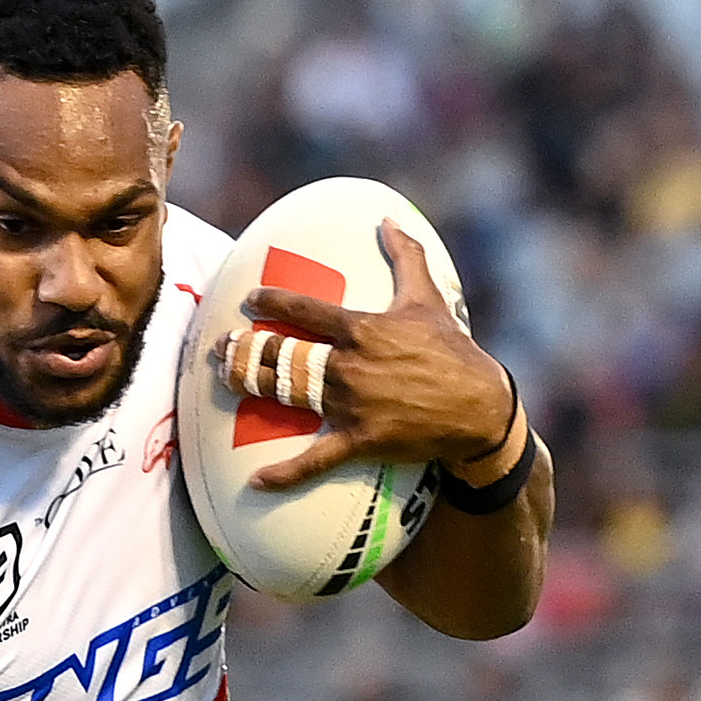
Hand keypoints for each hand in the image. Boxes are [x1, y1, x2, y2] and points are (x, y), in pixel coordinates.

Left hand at [232, 223, 519, 491]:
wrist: (479, 407)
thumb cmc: (452, 350)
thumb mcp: (428, 298)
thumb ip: (405, 256)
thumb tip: (388, 218)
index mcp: (360, 328)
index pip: (304, 311)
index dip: (272, 302)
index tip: (250, 299)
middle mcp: (348, 365)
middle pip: (282, 354)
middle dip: (245, 348)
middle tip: (220, 347)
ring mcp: (350, 404)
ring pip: (286, 394)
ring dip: (250, 385)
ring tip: (224, 379)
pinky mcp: (359, 439)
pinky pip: (314, 459)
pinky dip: (285, 473)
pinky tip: (257, 481)